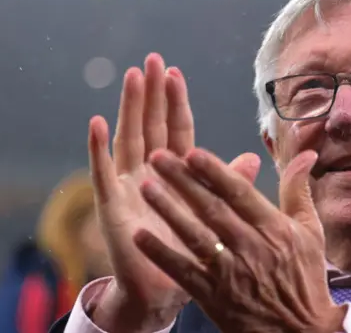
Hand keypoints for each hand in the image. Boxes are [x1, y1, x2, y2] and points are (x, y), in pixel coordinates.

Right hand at [88, 53, 259, 331]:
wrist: (166, 289)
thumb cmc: (192, 249)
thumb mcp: (215, 211)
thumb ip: (229, 183)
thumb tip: (253, 157)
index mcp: (176, 174)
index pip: (177, 130)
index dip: (177, 102)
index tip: (177, 73)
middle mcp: (149, 173)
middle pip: (152, 125)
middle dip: (153, 93)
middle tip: (153, 60)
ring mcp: (127, 186)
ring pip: (129, 138)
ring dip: (130, 108)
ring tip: (132, 77)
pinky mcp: (111, 205)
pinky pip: (102, 173)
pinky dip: (98, 148)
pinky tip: (97, 122)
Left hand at [133, 148, 345, 332]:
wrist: (300, 331)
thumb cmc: (305, 277)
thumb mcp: (310, 231)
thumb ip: (299, 190)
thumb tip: (305, 153)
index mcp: (274, 229)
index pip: (240, 193)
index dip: (215, 171)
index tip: (192, 152)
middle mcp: (250, 247)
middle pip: (211, 208)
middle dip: (183, 181)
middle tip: (157, 156)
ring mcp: (230, 273)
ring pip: (194, 236)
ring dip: (168, 210)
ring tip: (145, 186)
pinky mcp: (213, 296)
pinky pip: (183, 272)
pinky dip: (161, 254)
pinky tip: (139, 236)